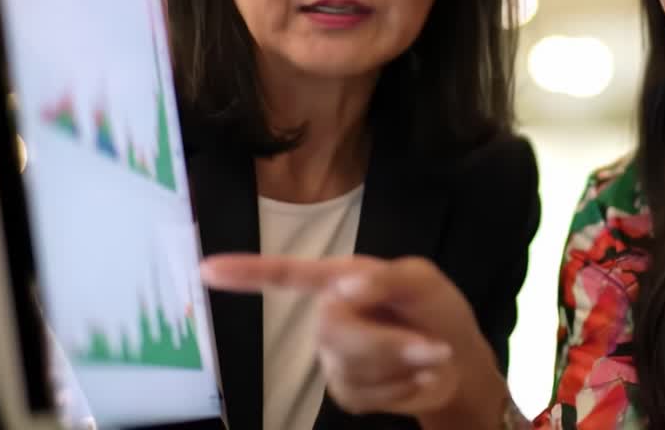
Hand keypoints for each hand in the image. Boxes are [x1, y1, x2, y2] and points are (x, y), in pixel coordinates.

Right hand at [200, 253, 509, 425]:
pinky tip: (415, 376)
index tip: (206, 270)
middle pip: (332, 331)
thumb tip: (346, 288)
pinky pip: (363, 394)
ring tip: (429, 355)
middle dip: (387, 344)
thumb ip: (389, 278)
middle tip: (432, 346)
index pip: (288, 276)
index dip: (248, 273)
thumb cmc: (436, 310)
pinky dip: (401, 388)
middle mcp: (330, 315)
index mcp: (342, 280)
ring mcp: (333, 357)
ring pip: (351, 366)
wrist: (458, 362)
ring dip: (403, 366)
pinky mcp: (346, 391)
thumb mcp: (423, 281)